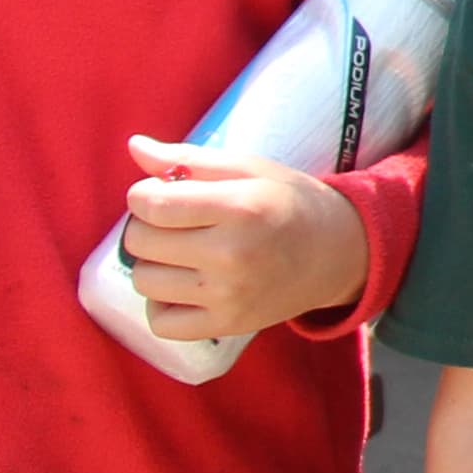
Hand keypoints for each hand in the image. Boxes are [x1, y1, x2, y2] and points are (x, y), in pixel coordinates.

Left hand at [120, 139, 370, 340]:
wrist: (338, 253)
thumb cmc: (290, 202)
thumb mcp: (249, 168)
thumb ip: (190, 159)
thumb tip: (134, 147)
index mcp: (239, 207)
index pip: (151, 205)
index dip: (144, 195)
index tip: (162, 194)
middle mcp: (232, 254)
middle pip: (141, 242)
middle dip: (147, 226)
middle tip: (174, 222)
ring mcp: (229, 295)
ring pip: (144, 281)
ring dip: (153, 263)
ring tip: (181, 253)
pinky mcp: (228, 325)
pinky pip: (161, 322)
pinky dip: (161, 304)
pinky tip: (182, 286)